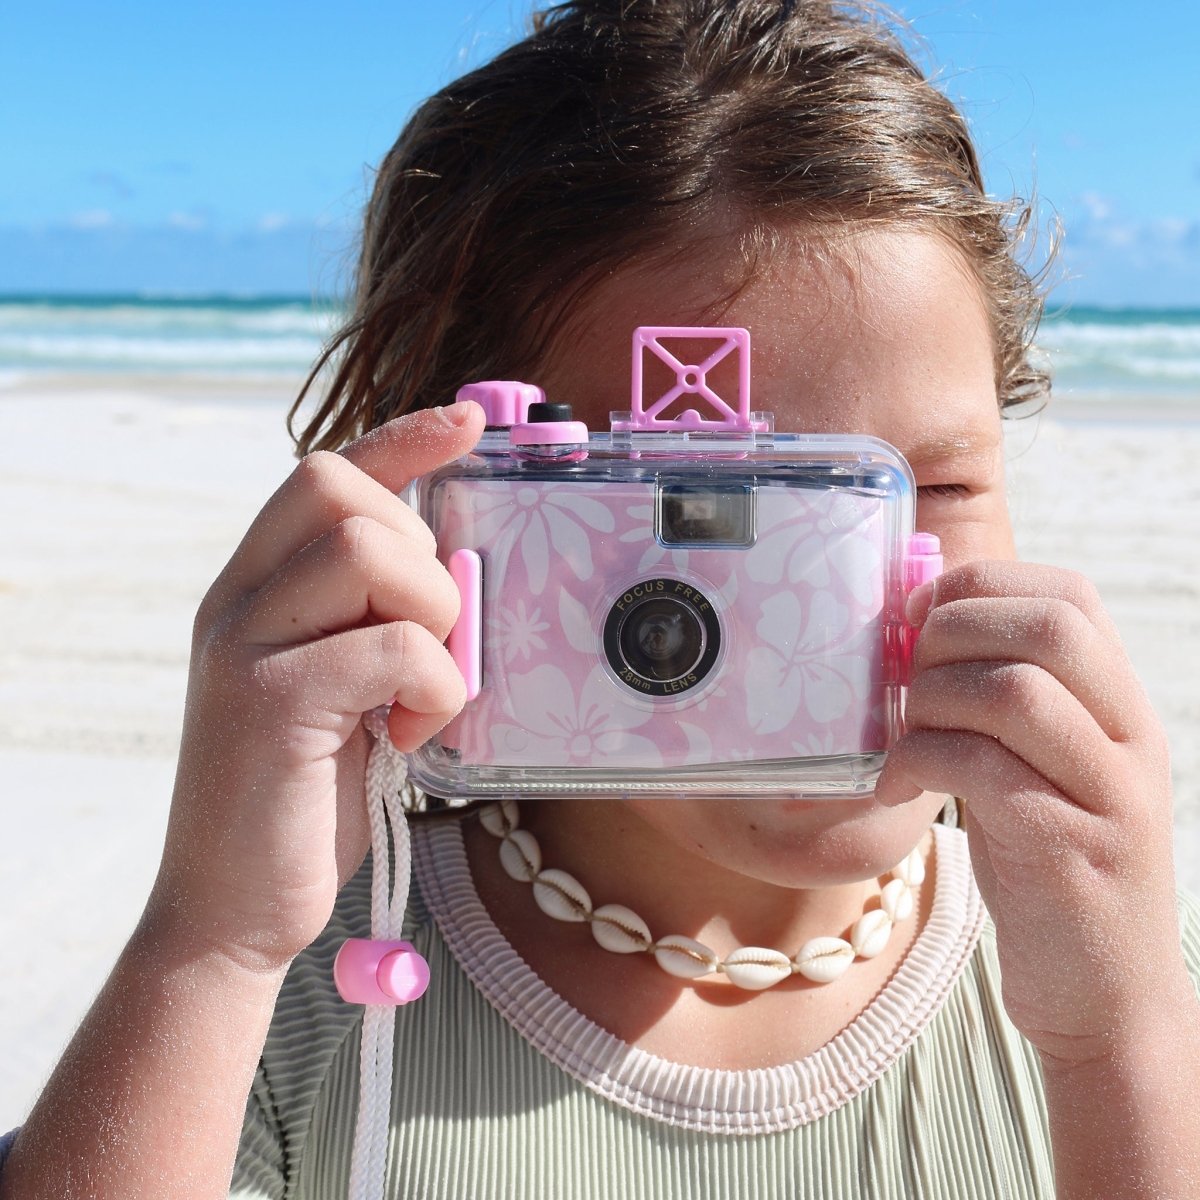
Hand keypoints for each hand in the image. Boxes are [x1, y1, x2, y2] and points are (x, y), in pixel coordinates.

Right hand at [144, 400, 485, 973]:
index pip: (326, 472)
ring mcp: (244, 645)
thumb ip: (374, 624)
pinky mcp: (270, 702)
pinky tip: (409, 736)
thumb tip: (459, 569)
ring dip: (433, 620)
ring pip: (373, 552)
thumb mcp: (342, 692)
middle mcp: (239, 600)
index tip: (469, 422)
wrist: (232, 911)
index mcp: (257, 588)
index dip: (402, 436)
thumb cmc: (305, 798)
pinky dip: (434, 689)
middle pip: (344, 491)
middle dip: (419, 552)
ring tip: (418, 697)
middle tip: (425, 639)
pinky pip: (396, 645)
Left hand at [875, 561, 1189, 1064]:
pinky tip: (894, 787)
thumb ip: (993, 699)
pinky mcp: (1071, 850)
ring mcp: (1109, 794)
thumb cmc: (1044, 863)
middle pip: (1049, 627)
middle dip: (953, 631)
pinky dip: (918, 761)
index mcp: (1118, 702)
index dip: (980, 583)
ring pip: (1018, 693)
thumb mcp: (1030, 763)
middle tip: (905, 674)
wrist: (1102, 994)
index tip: (916, 614)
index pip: (1069, 594)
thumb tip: (908, 629)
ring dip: (932, 700)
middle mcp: (1129, 736)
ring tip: (902, 736)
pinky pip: (984, 768)